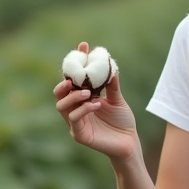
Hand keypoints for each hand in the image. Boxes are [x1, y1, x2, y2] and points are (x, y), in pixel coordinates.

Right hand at [53, 41, 138, 161]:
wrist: (130, 142)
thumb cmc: (123, 121)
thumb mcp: (117, 100)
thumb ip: (112, 85)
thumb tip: (111, 67)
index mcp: (82, 100)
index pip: (73, 80)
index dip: (76, 63)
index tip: (83, 46)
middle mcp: (75, 110)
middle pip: (59, 94)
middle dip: (63, 83)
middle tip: (72, 78)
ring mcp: (75, 123)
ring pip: (62, 107)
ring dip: (72, 97)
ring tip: (87, 92)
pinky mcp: (80, 135)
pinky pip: (75, 120)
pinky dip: (83, 110)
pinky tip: (96, 105)